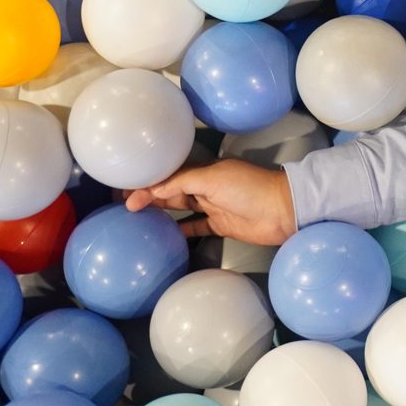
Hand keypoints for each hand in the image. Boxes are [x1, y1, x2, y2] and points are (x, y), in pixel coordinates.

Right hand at [125, 160, 298, 246]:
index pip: (170, 175)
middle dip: (149, 195)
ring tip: (136, 217)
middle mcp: (206, 187)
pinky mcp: (221, 225)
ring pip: (181, 208)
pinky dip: (180, 230)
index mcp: (205, 171)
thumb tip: (153, 188)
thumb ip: (183, 182)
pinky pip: (195, 227)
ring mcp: (213, 207)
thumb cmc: (249, 189)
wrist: (283, 210)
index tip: (126, 192)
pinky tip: (162, 234)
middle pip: (172, 191)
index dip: (149, 182)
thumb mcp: (213, 179)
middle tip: (122, 203)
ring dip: (160, 211)